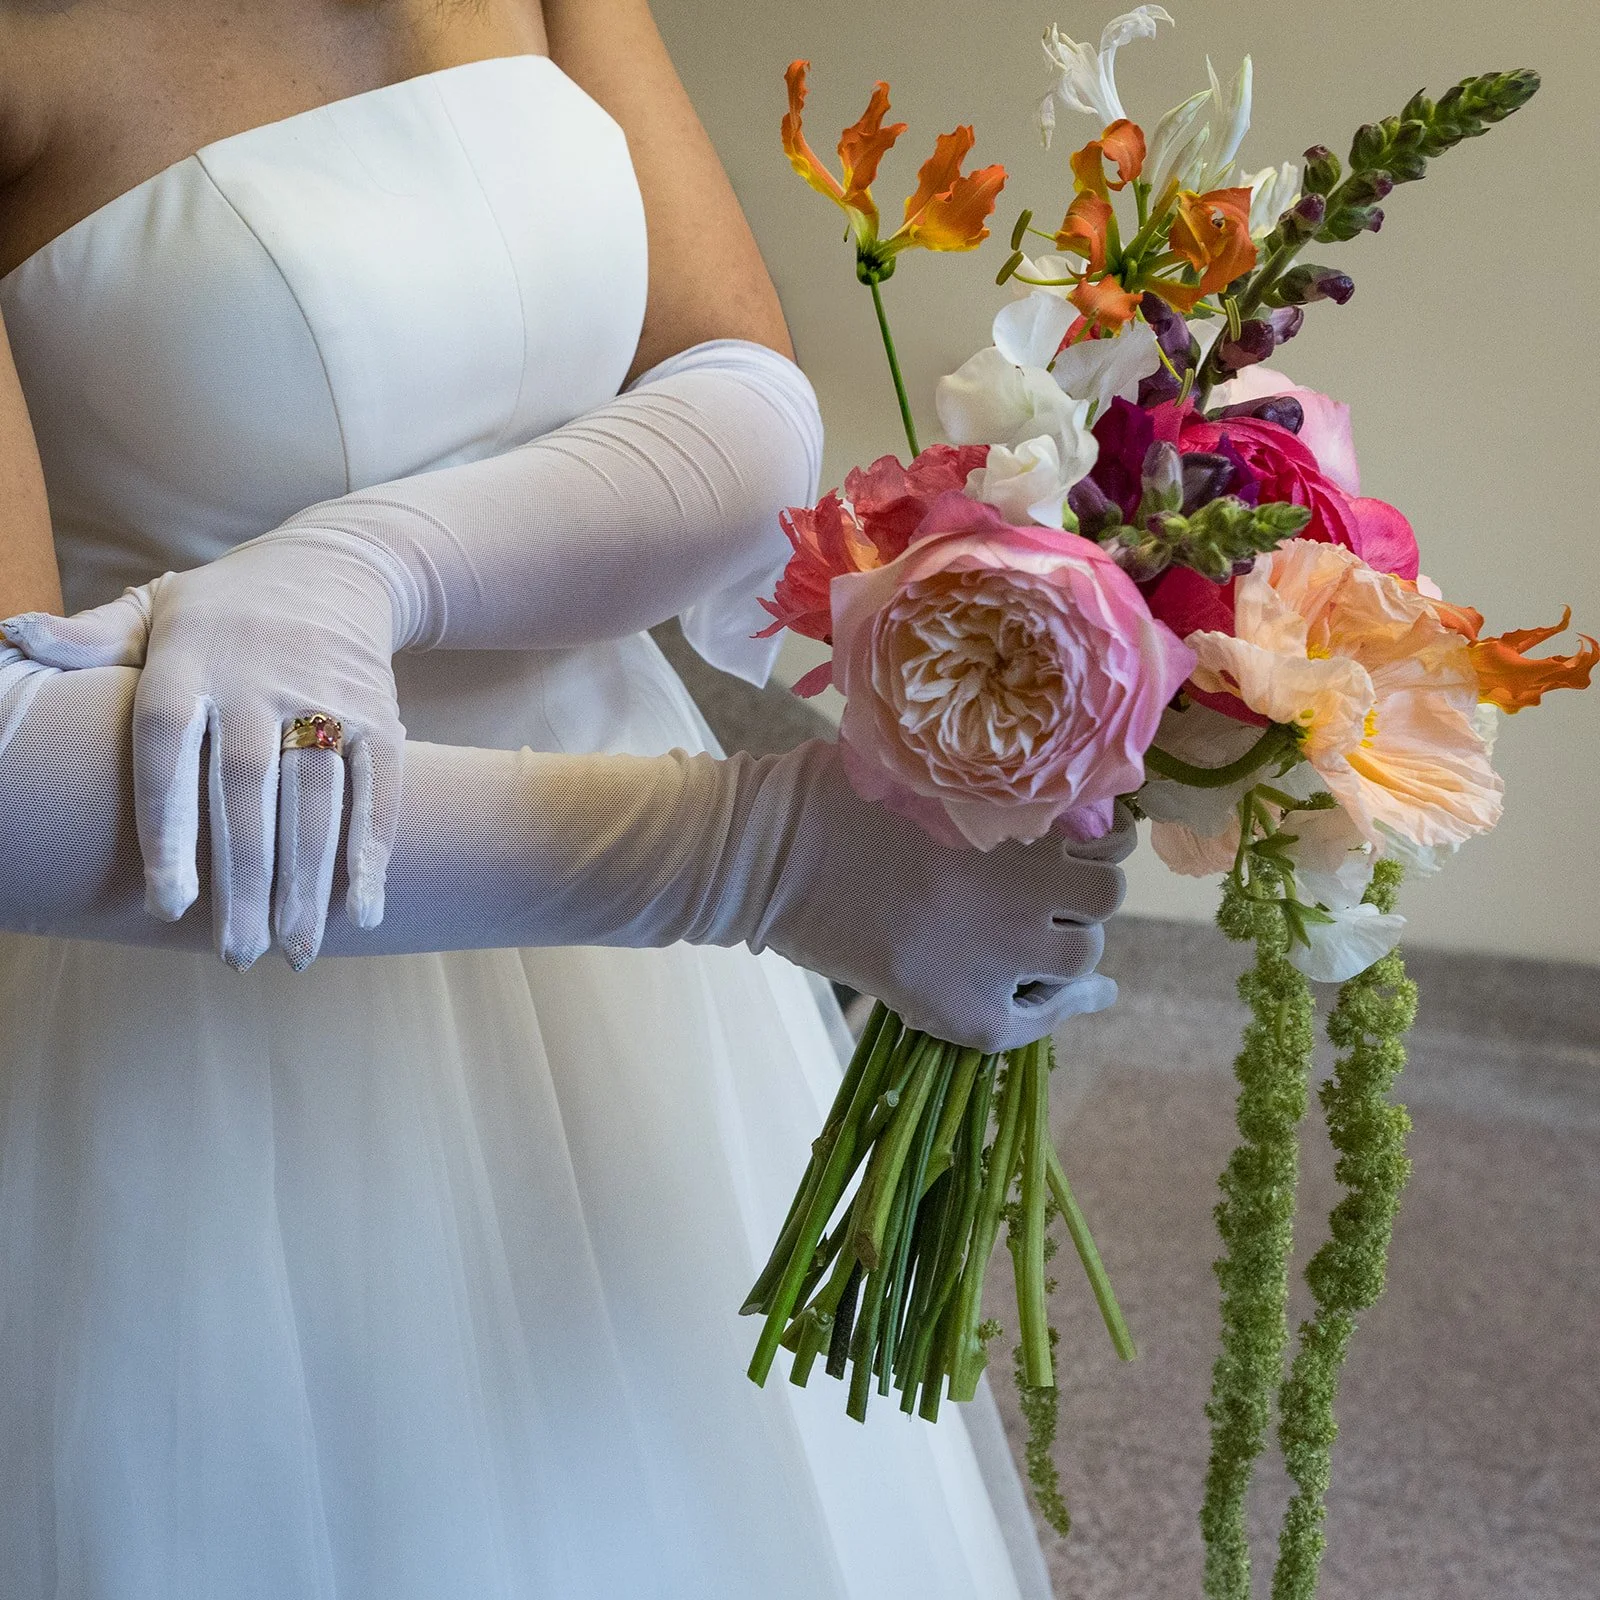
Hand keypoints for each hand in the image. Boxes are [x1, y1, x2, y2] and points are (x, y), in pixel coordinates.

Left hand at [2, 528, 407, 968]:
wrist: (336, 564)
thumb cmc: (225, 608)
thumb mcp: (154, 609)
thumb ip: (90, 639)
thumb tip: (10, 636)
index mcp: (189, 661)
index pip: (169, 751)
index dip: (170, 829)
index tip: (167, 905)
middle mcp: (257, 678)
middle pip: (247, 791)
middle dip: (246, 881)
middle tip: (238, 957)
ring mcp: (324, 694)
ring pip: (315, 799)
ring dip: (309, 881)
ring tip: (295, 952)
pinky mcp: (378, 710)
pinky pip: (378, 785)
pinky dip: (373, 847)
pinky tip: (363, 909)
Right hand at [737, 742, 1132, 1051]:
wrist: (769, 857)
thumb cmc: (830, 797)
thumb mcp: (923, 769)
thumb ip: (988, 786)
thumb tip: (1044, 809)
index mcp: (1017, 820)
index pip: (1110, 839)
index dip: (1101, 846)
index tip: (1081, 851)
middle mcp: (1025, 886)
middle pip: (1102, 900)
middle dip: (1085, 898)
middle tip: (1047, 900)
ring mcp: (999, 952)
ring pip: (1080, 959)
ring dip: (1066, 951)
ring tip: (1035, 947)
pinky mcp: (964, 1008)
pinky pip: (1032, 1022)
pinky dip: (1050, 1013)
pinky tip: (1058, 1003)